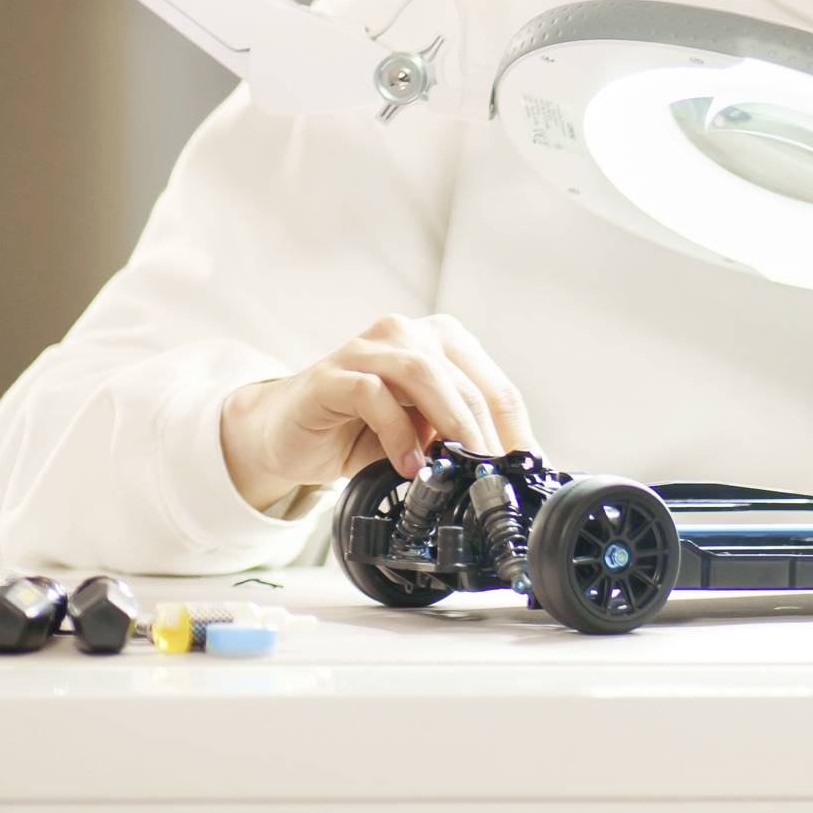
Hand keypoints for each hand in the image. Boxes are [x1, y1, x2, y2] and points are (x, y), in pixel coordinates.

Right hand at [220, 313, 538, 512]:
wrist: (286, 434)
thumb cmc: (360, 433)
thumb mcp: (422, 438)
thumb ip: (457, 441)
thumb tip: (507, 473)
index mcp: (440, 343)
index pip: (494, 387)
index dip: (515, 433)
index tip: (526, 473)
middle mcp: (407, 333)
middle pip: (464, 381)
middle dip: (485, 435)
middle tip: (493, 479)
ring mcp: (367, 348)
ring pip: (424, 373)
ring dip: (449, 424)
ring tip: (459, 466)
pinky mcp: (332, 374)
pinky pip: (373, 393)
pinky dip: (397, 432)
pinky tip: (405, 465)